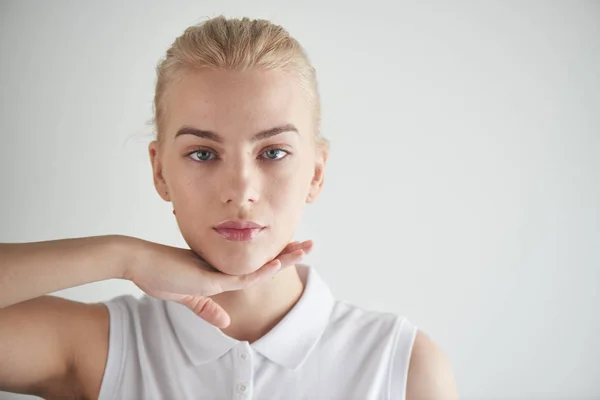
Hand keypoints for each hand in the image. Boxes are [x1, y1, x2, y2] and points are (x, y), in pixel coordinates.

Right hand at [122, 237, 312, 327]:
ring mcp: (218, 272)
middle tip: (308, 244)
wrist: (138, 262)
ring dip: (284, 257)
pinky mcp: (209, 279)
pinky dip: (260, 272)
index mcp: (219, 270)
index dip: (273, 259)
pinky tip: (279, 264)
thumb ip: (207, 309)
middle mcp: (223, 267)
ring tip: (306, 248)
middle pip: (262, 261)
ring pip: (258, 266)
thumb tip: (226, 323)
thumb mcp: (187, 297)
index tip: (290, 252)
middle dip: (287, 253)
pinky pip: (240, 278)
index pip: (254, 267)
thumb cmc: (158, 275)